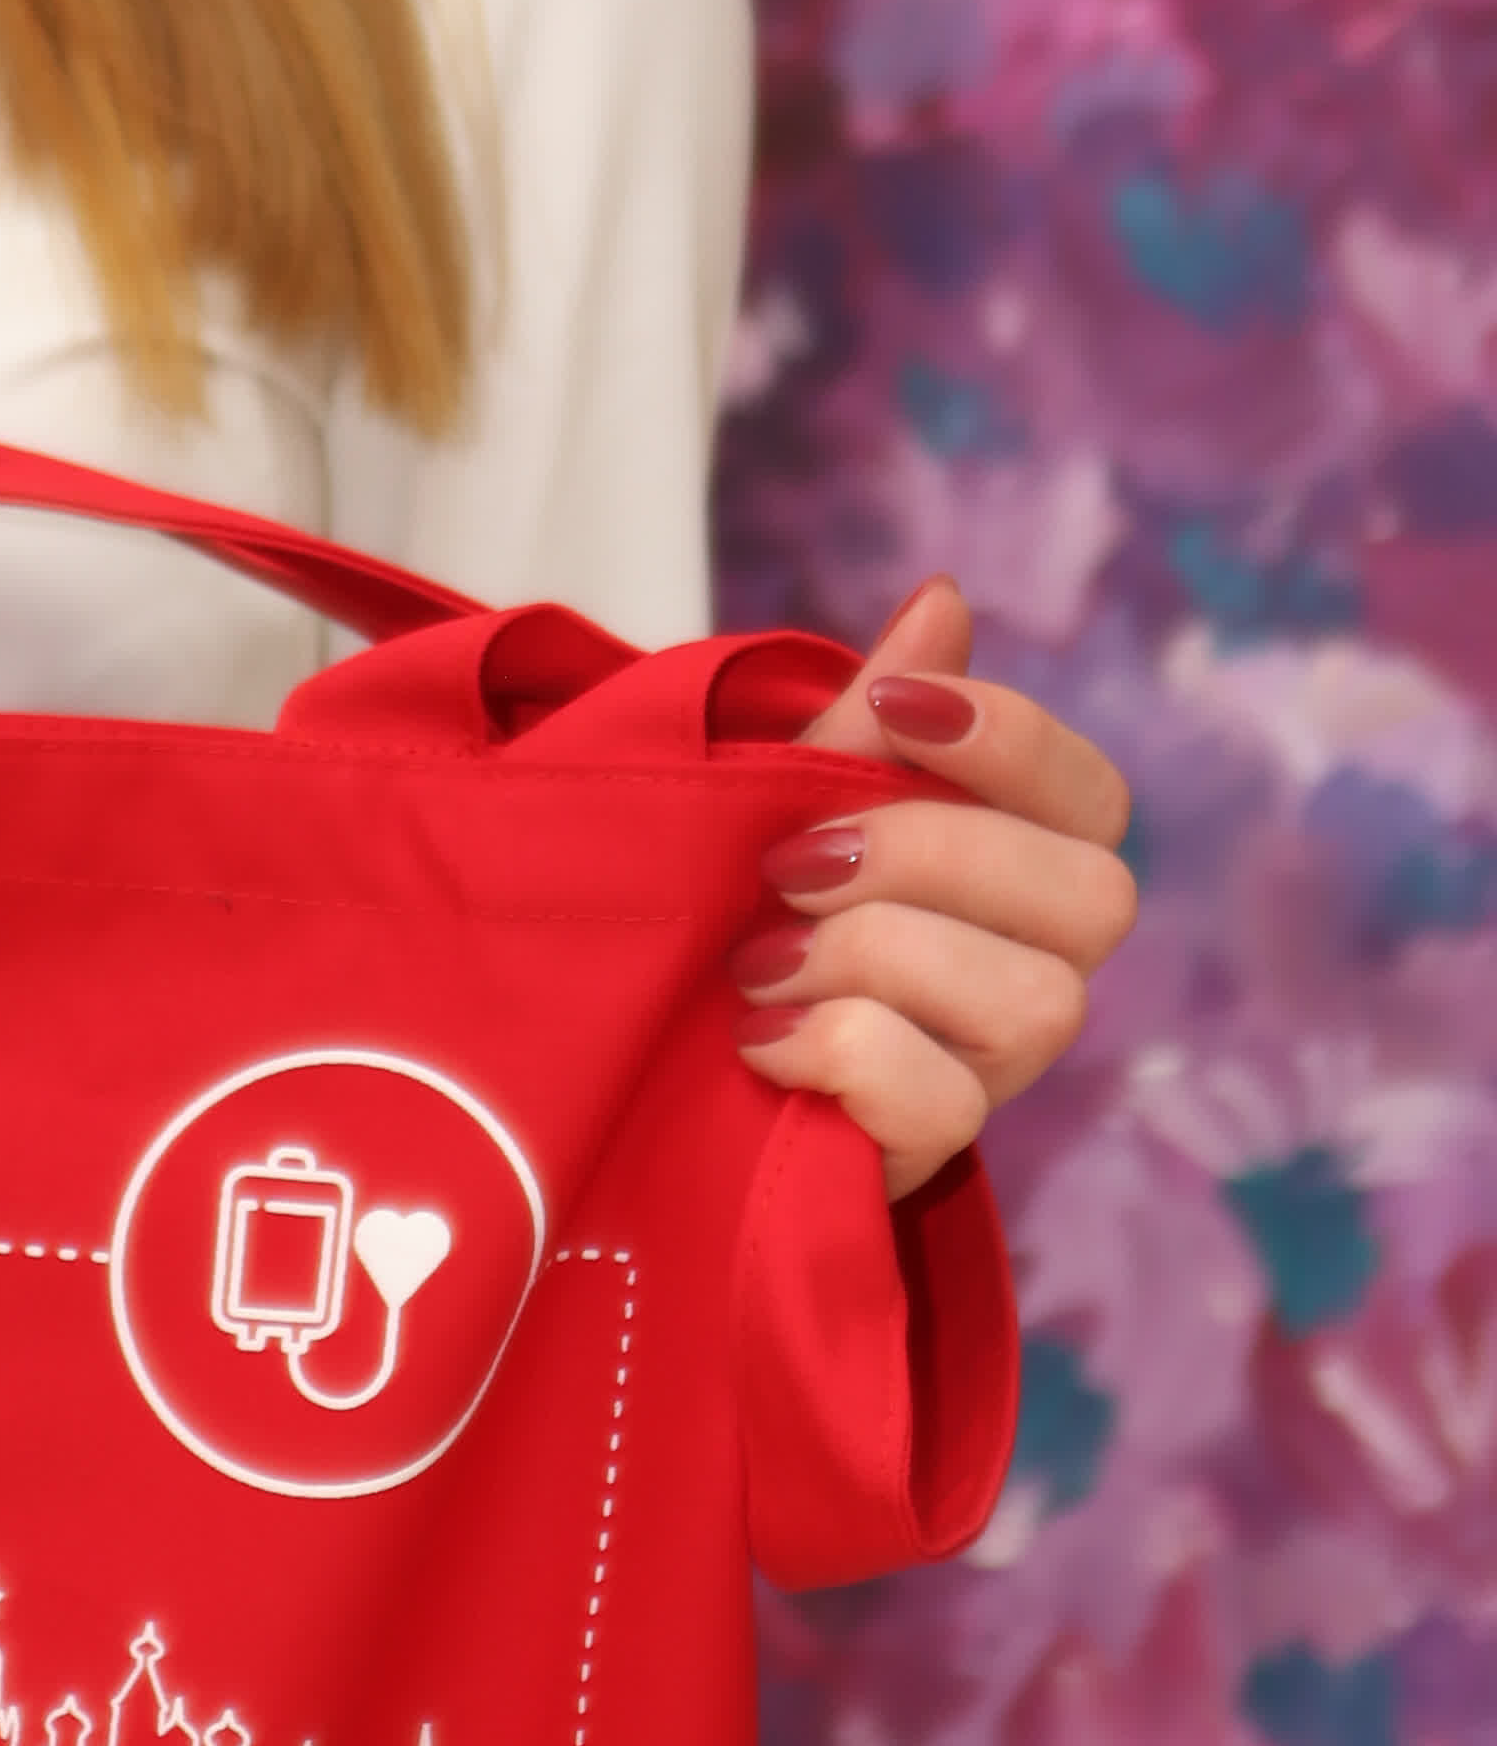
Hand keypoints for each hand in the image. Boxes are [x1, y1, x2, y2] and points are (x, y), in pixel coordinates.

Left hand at [730, 579, 1133, 1203]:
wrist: (651, 1057)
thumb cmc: (741, 908)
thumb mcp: (783, 798)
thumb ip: (867, 720)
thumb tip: (944, 597)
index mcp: (1017, 866)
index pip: (1095, 795)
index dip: (1013, 740)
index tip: (885, 709)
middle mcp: (1037, 965)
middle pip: (1092, 897)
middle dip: (930, 854)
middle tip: (790, 861)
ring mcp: (996, 1066)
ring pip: (1035, 1003)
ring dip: (875, 957)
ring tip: (759, 960)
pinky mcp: (933, 1148)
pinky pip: (944, 1102)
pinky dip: (843, 1054)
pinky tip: (762, 1040)